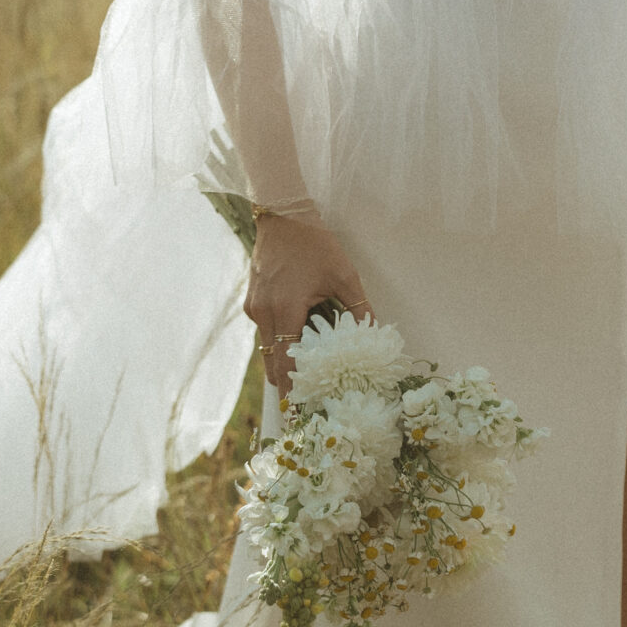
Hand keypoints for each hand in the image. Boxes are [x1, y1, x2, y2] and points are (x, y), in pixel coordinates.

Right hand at [244, 211, 374, 397]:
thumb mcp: (344, 275)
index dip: (291, 389)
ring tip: (295, 384)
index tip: (296, 411)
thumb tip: (373, 336)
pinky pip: (265, 331)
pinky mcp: (252, 302)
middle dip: (284, 385)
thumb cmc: (315, 243)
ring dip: (279, 365)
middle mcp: (265, 313)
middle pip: (272, 362)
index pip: (287, 362)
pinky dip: (277, 343)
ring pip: (267, 348)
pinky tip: (292, 349)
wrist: (282, 216)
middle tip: (298, 406)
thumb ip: (359, 309)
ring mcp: (255, 308)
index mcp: (286, 310)